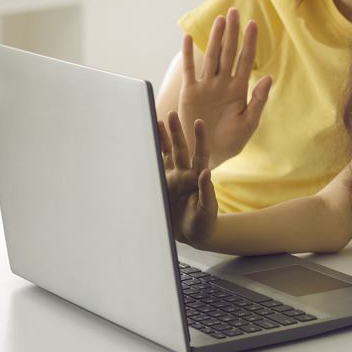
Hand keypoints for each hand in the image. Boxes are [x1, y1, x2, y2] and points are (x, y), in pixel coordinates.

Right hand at [160, 111, 217, 245]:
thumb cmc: (204, 223)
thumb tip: (205, 172)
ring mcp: (171, 180)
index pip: (200, 154)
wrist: (193, 237)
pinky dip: (149, 158)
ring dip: (162, 140)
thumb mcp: (208, 210)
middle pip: (179, 149)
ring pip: (166, 155)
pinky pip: (154, 169)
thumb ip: (207, 192)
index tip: (199, 122)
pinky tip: (143, 145)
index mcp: (197, 178)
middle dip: (175, 132)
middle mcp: (184, 175)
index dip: (199, 138)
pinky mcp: (161, 187)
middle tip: (171, 114)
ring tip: (156, 123)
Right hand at [178, 8, 271, 168]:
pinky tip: (187, 38)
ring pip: (211, 56)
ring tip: (219, 18)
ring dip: (214, 37)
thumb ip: (258, 101)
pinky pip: (189, 70)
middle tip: (234, 11)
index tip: (254, 23)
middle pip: (228, 52)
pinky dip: (188, 55)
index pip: (246, 60)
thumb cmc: (230, 142)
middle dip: (232, 32)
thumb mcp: (248, 123)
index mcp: (239, 90)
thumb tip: (269, 77)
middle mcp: (223, 83)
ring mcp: (206, 86)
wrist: (207, 155)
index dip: (250, 42)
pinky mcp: (190, 92)